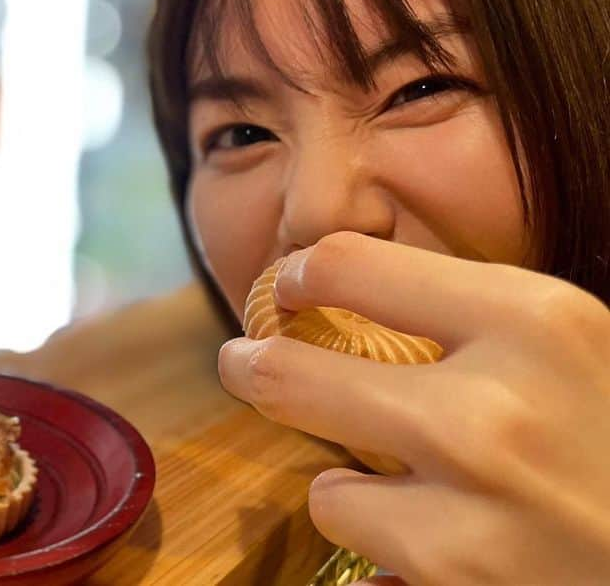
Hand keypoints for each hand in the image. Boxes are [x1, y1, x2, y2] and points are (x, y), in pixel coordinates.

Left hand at [218, 231, 609, 585]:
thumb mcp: (575, 348)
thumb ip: (474, 317)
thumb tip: (348, 284)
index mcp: (537, 317)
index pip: (350, 263)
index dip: (305, 273)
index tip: (290, 285)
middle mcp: (496, 403)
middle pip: (294, 368)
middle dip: (255, 364)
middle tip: (241, 360)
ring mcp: (473, 501)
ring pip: (325, 476)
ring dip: (347, 473)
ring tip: (404, 478)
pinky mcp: (459, 577)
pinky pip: (361, 534)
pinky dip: (381, 531)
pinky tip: (437, 530)